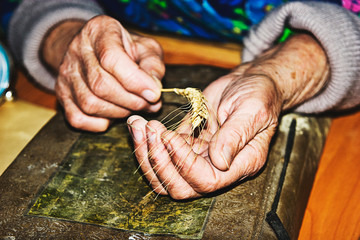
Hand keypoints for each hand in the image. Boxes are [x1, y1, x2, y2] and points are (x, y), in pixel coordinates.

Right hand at [42, 15, 164, 131]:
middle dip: (131, 101)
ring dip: (118, 113)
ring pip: (90, 104)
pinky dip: (99, 123)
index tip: (154, 94)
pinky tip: (114, 116)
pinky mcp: (62, 93)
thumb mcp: (146, 48)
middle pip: (101, 85)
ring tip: (134, 108)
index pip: (112, 58)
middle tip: (149, 104)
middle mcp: (77, 50)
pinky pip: (77, 118)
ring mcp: (66, 73)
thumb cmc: (126, 49)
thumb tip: (154, 91)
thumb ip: (153, 66)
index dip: (135, 81)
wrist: (96, 48)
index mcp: (100, 31)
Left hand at [127, 34, 328, 198]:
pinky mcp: (186, 143)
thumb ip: (236, 136)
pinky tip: (138, 123)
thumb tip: (219, 162)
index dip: (184, 164)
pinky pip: (162, 153)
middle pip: (180, 187)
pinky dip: (146, 142)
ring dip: (147, 154)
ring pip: (165, 175)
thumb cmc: (259, 94)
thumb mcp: (253, 110)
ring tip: (139, 125)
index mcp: (240, 164)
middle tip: (148, 132)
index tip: (171, 136)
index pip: (207, 181)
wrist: (250, 82)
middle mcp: (218, 168)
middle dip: (159, 162)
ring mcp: (199, 157)